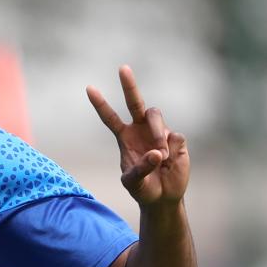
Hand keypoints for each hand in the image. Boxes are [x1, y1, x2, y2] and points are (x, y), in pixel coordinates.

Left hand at [87, 65, 188, 207]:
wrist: (163, 197)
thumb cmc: (143, 188)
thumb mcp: (133, 183)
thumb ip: (140, 169)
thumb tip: (156, 153)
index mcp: (124, 137)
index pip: (110, 117)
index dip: (100, 103)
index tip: (89, 88)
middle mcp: (141, 129)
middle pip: (135, 102)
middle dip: (129, 85)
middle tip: (122, 68)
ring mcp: (159, 132)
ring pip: (156, 116)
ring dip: (156, 135)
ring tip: (160, 157)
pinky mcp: (177, 139)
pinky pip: (175, 136)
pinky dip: (171, 150)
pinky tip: (170, 162)